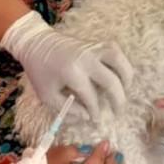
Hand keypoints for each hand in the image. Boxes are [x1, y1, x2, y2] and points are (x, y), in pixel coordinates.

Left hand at [1, 11, 132, 120]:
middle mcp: (85, 59)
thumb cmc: (41, 71)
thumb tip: (88, 116)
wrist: (37, 43)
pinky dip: (122, 63)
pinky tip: (119, 75)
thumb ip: (68, 109)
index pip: (91, 97)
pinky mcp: (96, 43)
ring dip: (126, 78)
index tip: (96, 120)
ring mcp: (93, 48)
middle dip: (117, 100)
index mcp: (71, 73)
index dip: (95, 112)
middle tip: (117, 112)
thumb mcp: (47, 96)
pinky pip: (116, 51)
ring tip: (124, 91)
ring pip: (118, 60)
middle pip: (111, 81)